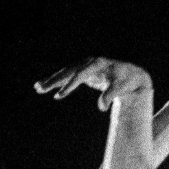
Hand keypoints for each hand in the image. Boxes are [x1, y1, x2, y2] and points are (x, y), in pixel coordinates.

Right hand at [34, 57, 153, 109]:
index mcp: (97, 64)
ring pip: (65, 72)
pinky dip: (58, 82)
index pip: (80, 74)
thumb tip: (101, 107)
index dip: (69, 85)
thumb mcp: (121, 87)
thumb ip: (110, 95)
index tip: (60, 95)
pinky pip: (68, 76)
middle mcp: (89, 62)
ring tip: (37, 88)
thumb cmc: (127, 81)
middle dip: (54, 80)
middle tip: (39, 88)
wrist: (131, 75)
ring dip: (52, 80)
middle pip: (68, 71)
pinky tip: (48, 88)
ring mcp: (85, 65)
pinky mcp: (84, 71)